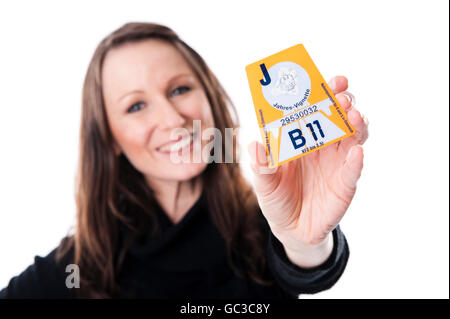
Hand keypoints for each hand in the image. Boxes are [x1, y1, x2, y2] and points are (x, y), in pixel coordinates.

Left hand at [248, 76, 367, 266]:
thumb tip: (254, 145)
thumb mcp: (264, 183)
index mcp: (302, 138)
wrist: (292, 229)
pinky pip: (354, 169)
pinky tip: (356, 153)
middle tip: (341, 95)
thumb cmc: (276, 198)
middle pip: (338, 117)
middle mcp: (323, 145)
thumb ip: (261, 166)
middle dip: (342, 102)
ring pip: (354, 136)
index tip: (326, 80)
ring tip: (352, 116)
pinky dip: (355, 160)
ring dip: (355, 124)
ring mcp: (338, 162)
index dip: (323, 93)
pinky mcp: (346, 183)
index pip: (315, 109)